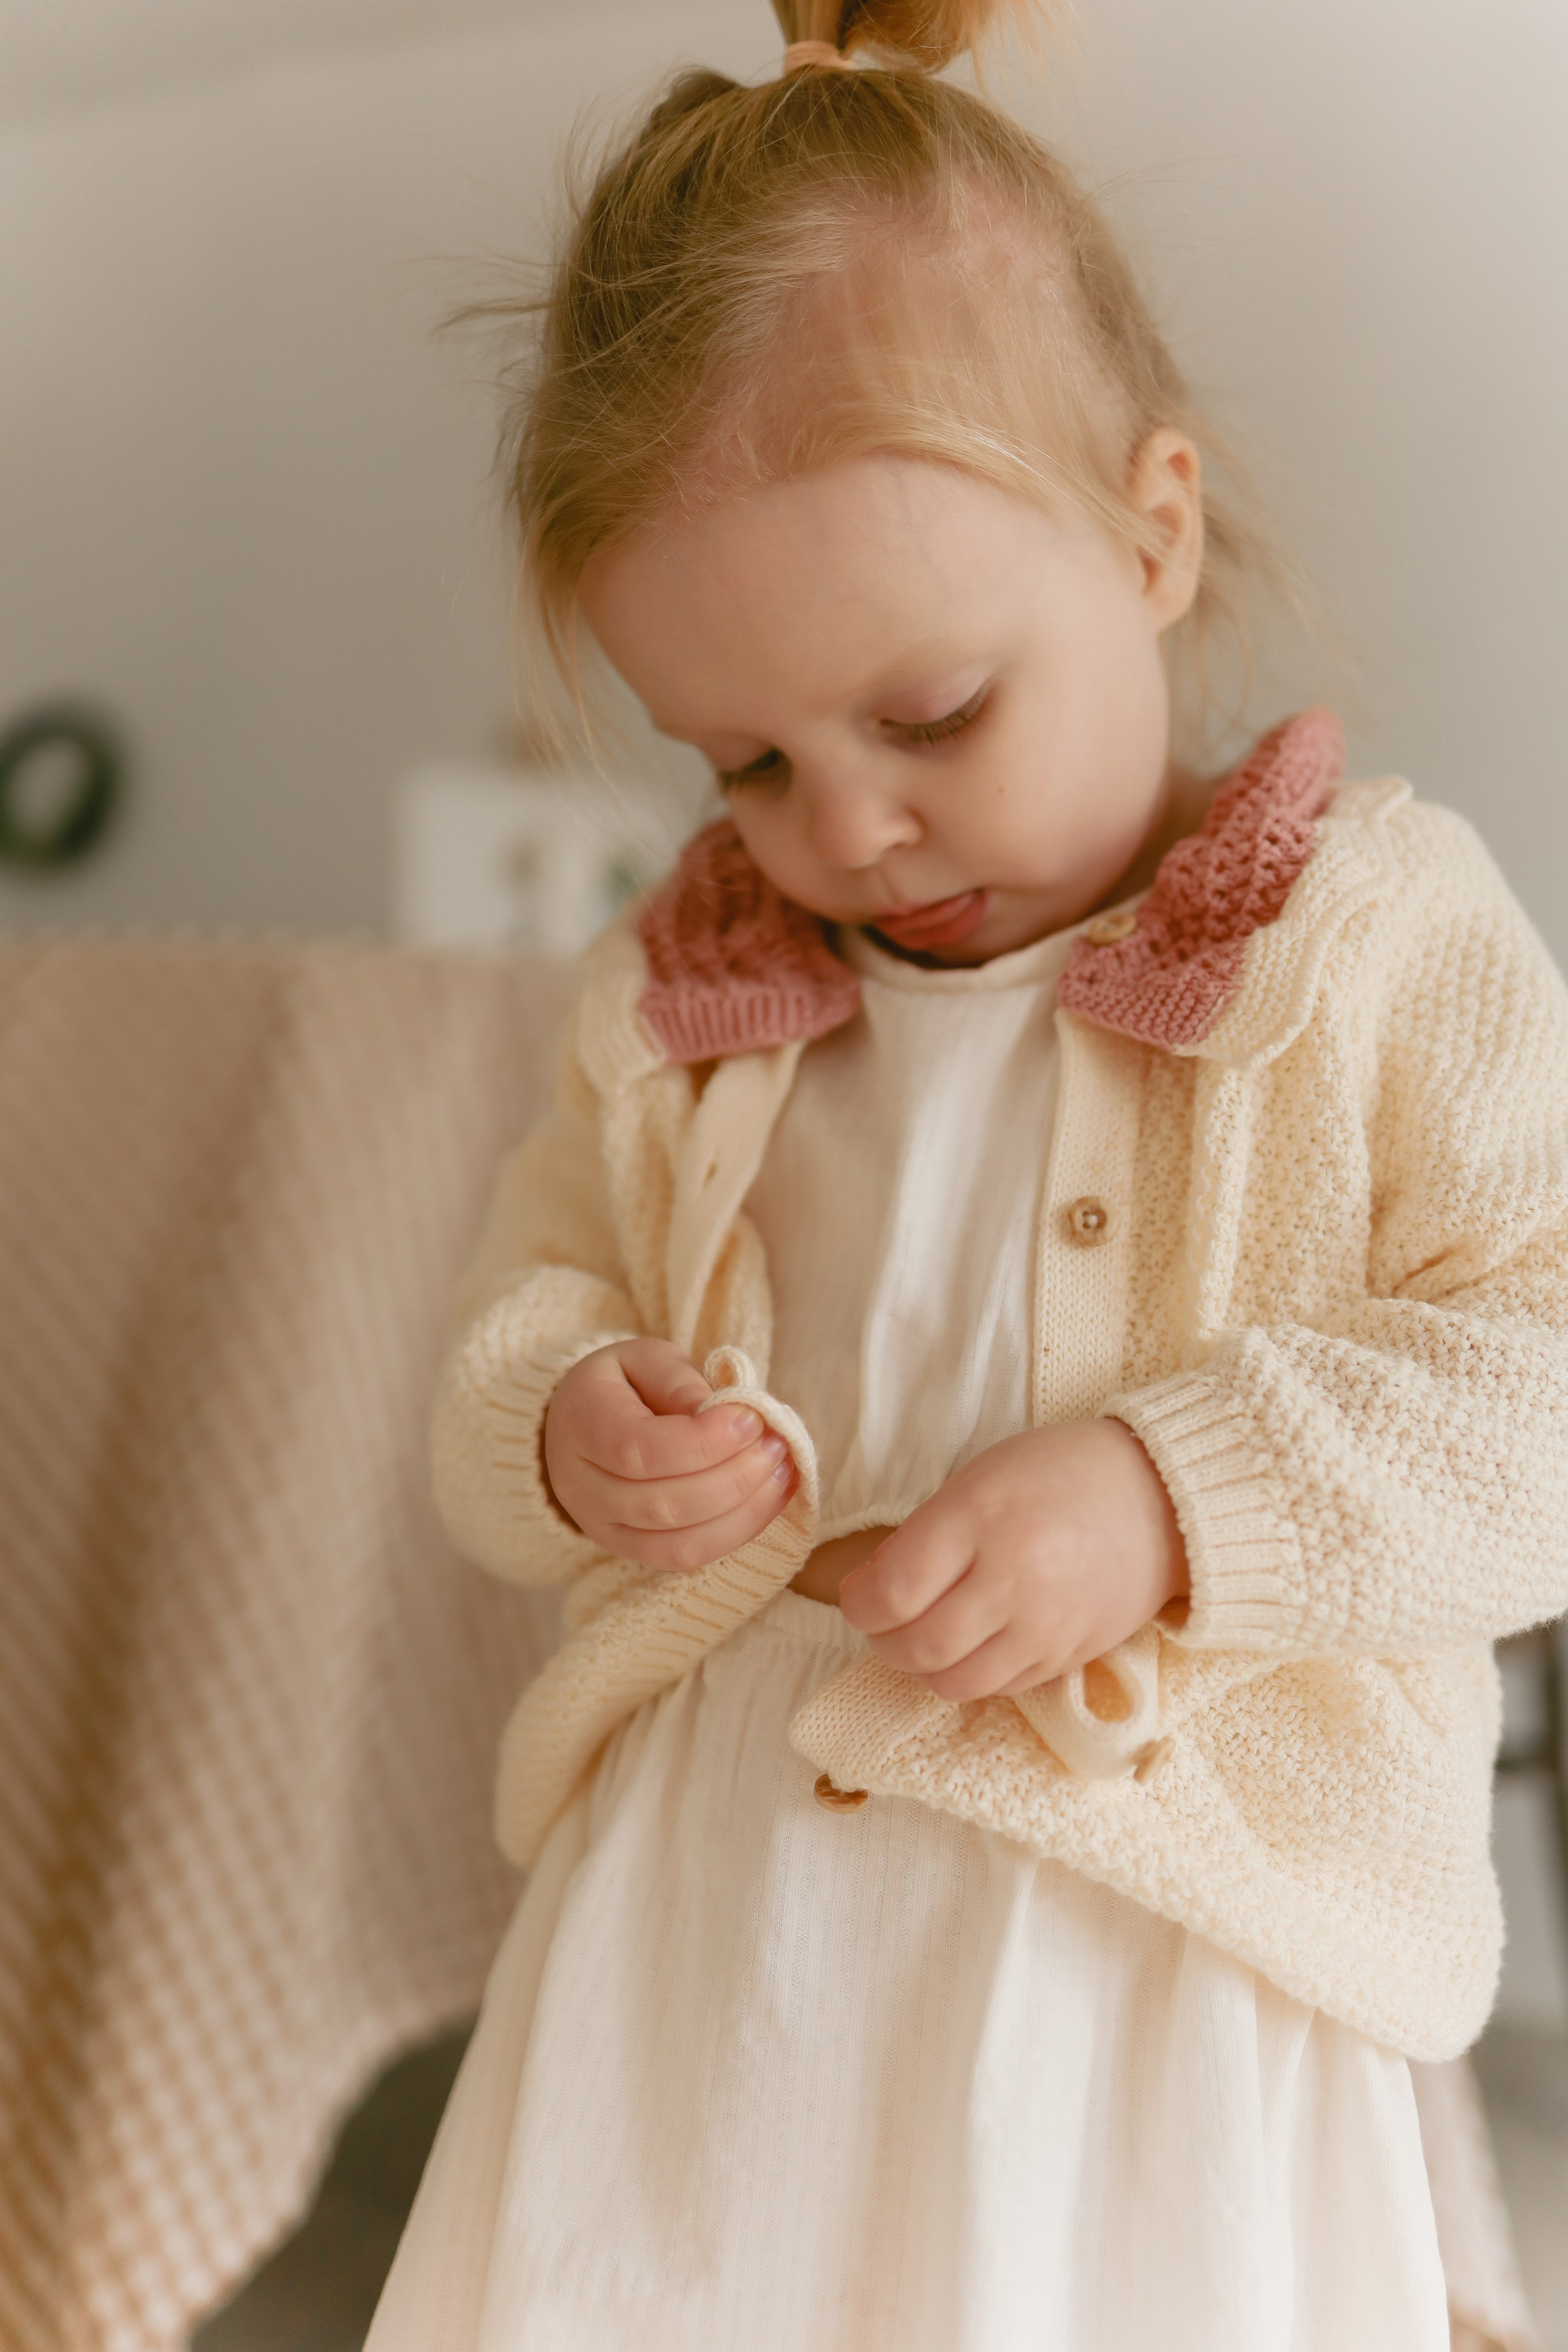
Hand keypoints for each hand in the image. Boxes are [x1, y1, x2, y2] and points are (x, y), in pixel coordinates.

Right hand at [543, 1337, 797, 1571]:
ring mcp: (602, 1527)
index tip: (752, 1419)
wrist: (581, 1423)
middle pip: (661, 1504)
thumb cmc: (623, 1384)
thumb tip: (726, 1416)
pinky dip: (735, 1533)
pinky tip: (768, 1499)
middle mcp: (581, 1486)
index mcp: (581, 1424)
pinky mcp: (629, 1551)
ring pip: (677, 1543)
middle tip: (778, 1443)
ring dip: (743, 1512)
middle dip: (735, 1477)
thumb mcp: (646, 1359)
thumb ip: (680, 1382)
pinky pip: (684, 1558)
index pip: (638, 1450)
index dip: (704, 1443)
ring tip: (782, 1471)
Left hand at [837, 1420, 1187, 1700]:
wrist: (1161, 1497)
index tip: (858, 1594)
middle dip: (885, 1640)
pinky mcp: (1070, 1657)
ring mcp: (1046, 1626)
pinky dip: (972, 1674)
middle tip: (885, 1620)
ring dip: (924, 1667)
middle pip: (919, 1646)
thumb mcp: (980, 1478)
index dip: (861, 1603)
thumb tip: (873, 1588)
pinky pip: (1001, 1688)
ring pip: (956, 1682)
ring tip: (925, 1636)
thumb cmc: (1059, 1473)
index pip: (894, 1592)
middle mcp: (1013, 1579)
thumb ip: (925, 1535)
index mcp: (981, 1519)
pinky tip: (973, 1643)